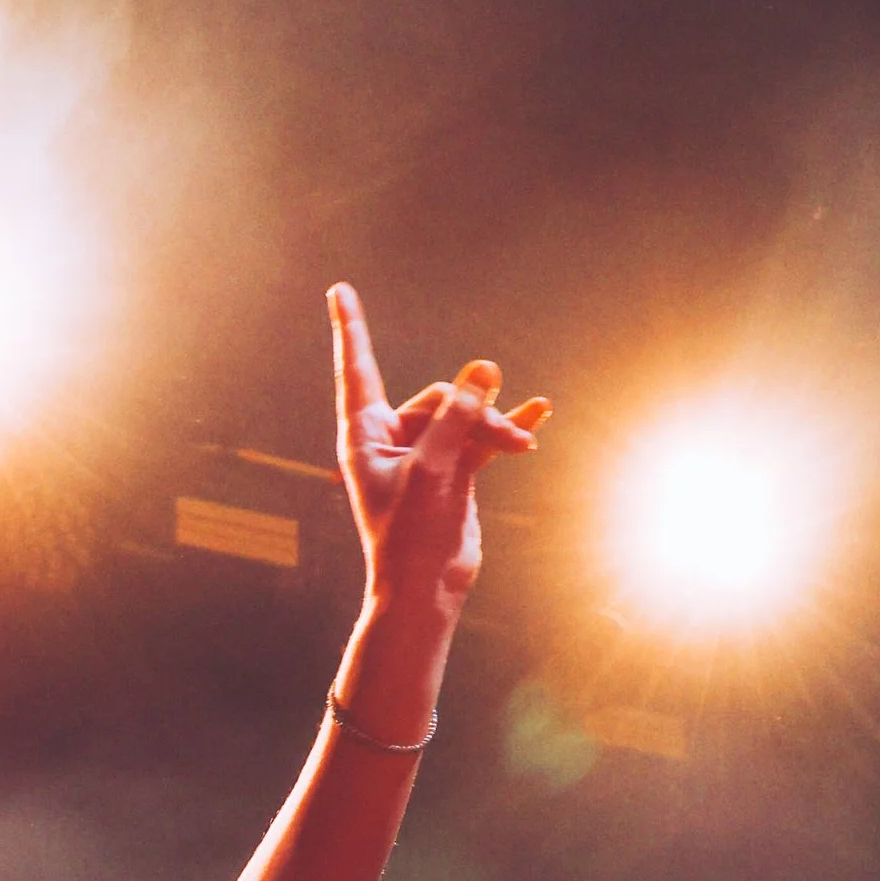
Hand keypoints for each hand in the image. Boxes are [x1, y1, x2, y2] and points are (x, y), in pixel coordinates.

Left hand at [329, 281, 547, 614]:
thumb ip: (457, 415)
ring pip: (465, 417)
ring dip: (496, 426)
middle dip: (473, 412)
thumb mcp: (434, 468)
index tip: (339, 290)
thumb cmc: (412, 536)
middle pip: (438, 398)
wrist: (427, 590)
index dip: (352, 328)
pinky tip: (540, 413)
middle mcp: (391, 441)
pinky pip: (482, 436)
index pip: (358, 369)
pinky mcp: (454, 471)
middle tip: (503, 438)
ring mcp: (425, 455)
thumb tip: (484, 369)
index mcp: (365, 437)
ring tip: (525, 441)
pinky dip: (508, 428)